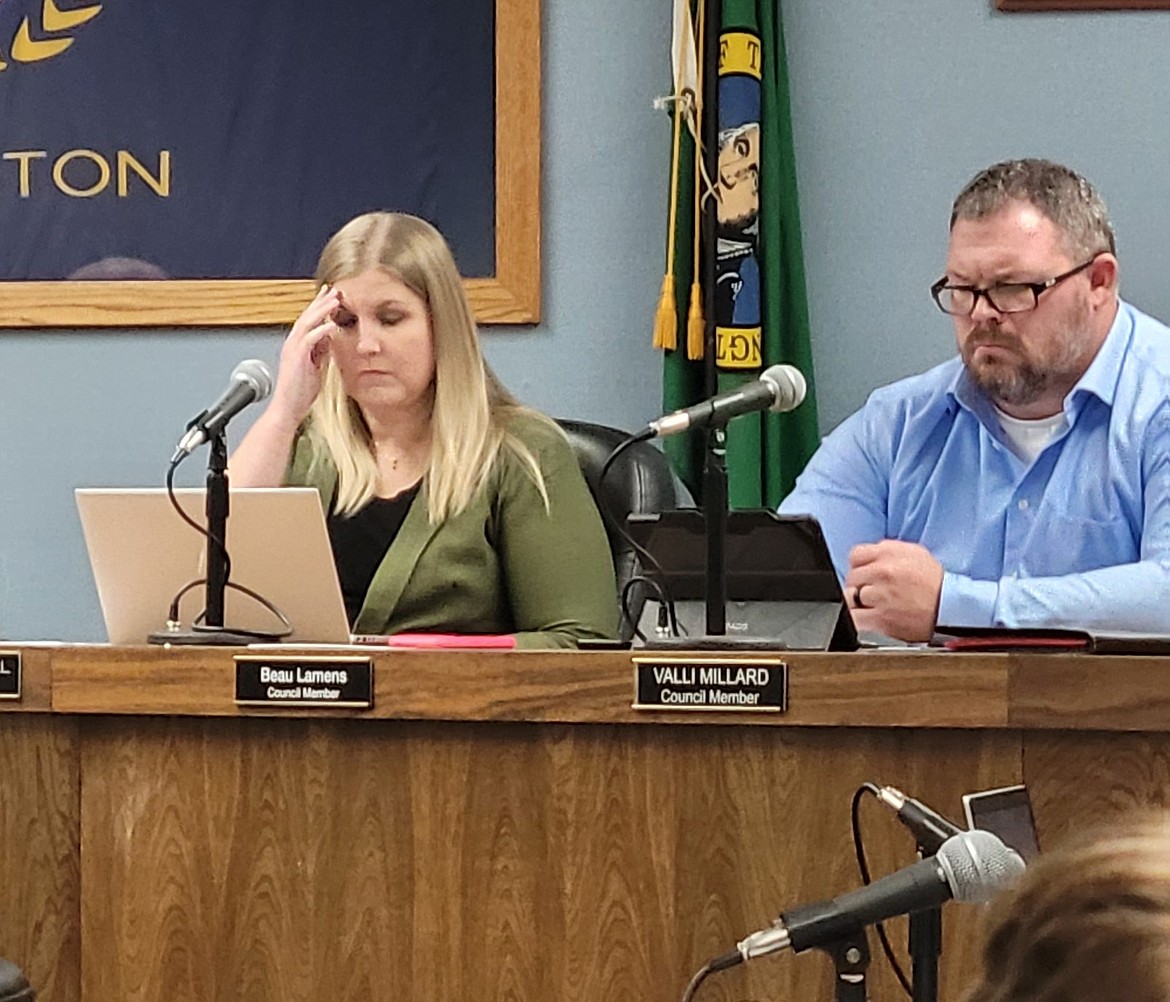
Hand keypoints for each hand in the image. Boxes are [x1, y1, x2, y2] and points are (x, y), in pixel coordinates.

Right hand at [267, 284, 341, 427]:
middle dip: (321, 301)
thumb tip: (329, 339)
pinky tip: (332, 325)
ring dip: (322, 309)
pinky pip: (310, 339)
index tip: (331, 296)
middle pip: (307, 316)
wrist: (287, 408)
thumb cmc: (300, 392)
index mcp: (297, 345)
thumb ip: (321, 352)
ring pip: (307, 322)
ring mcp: (293, 349)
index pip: (309, 320)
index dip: (320, 306)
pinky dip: (321, 330)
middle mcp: (293, 343)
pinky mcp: (297, 357)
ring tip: (335, 299)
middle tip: (334, 289)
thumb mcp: (315, 368)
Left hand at [844, 540, 943, 641]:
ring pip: (852, 597)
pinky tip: (870, 617)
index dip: (859, 565)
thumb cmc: (934, 583)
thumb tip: (868, 556)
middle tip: (874, 591)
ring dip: (861, 602)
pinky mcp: (881, 618)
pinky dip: (859, 618)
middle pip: (852, 577)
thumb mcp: (914, 553)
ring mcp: (880, 596)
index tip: (865, 574)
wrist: (950, 607)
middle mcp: (883, 572)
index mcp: (889, 553)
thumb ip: (887, 550)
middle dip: (861, 584)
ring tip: (877, 604)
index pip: (855, 555)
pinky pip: (854, 618)